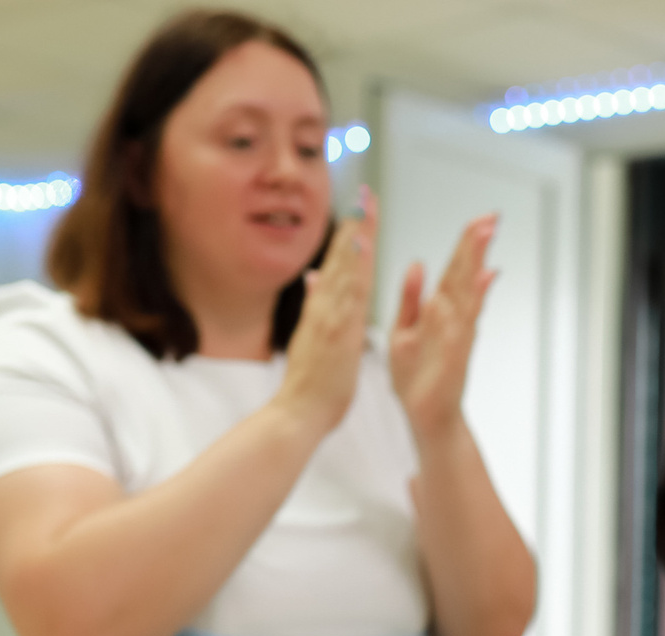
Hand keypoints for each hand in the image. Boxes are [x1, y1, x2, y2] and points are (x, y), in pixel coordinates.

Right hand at [272, 187, 377, 439]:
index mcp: (326, 312)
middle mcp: (327, 309)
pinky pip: (349, 292)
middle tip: (367, 192)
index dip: (352, 236)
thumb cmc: (310, 386)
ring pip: (346, 269)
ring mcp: (330, 318)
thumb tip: (314, 277)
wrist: (298, 415)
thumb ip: (314, 306)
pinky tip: (361, 244)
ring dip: (356, 235)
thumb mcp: (313, 339)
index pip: (342, 266)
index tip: (362, 209)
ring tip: (366, 205)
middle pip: (344, 259)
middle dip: (356, 224)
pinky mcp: (336, 331)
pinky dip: (354, 265)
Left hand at [389, 209, 497, 442]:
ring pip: (465, 299)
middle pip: (465, 278)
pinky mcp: (451, 361)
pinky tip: (465, 291)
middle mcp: (452, 323)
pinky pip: (456, 333)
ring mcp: (455, 341)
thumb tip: (419, 263)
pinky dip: (460, 314)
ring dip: (474, 272)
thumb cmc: (416, 378)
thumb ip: (410, 298)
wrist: (426, 419)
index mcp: (438, 313)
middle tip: (491, 220)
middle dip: (476, 249)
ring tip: (484, 243)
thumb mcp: (404, 329)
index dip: (467, 245)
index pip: (455, 271)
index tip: (481, 220)